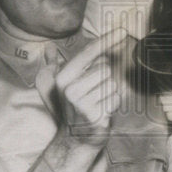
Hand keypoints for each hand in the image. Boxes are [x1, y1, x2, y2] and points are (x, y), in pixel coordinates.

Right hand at [55, 29, 128, 144]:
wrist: (75, 140)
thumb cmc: (72, 109)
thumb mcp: (61, 85)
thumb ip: (56, 64)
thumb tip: (49, 47)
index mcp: (63, 78)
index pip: (89, 53)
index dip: (107, 40)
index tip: (122, 30)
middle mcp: (71, 89)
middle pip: (105, 68)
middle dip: (105, 79)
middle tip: (94, 93)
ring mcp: (82, 104)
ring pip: (112, 84)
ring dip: (110, 92)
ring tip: (97, 102)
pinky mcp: (95, 116)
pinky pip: (116, 99)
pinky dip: (114, 104)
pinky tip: (102, 111)